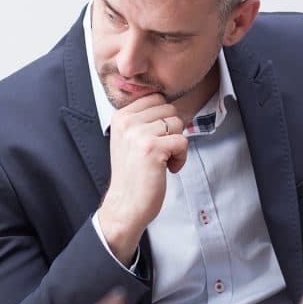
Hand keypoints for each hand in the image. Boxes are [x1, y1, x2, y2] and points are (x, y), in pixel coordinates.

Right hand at [98, 93, 186, 263]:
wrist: (125, 205)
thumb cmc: (133, 175)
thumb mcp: (130, 139)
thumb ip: (144, 119)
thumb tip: (174, 105)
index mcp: (120, 117)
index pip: (156, 98)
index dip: (163, 118)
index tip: (155, 139)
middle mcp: (127, 122)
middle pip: (169, 109)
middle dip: (171, 131)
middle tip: (160, 151)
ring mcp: (139, 134)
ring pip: (178, 124)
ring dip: (176, 145)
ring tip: (162, 161)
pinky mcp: (153, 149)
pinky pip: (182, 141)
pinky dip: (181, 158)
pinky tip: (167, 169)